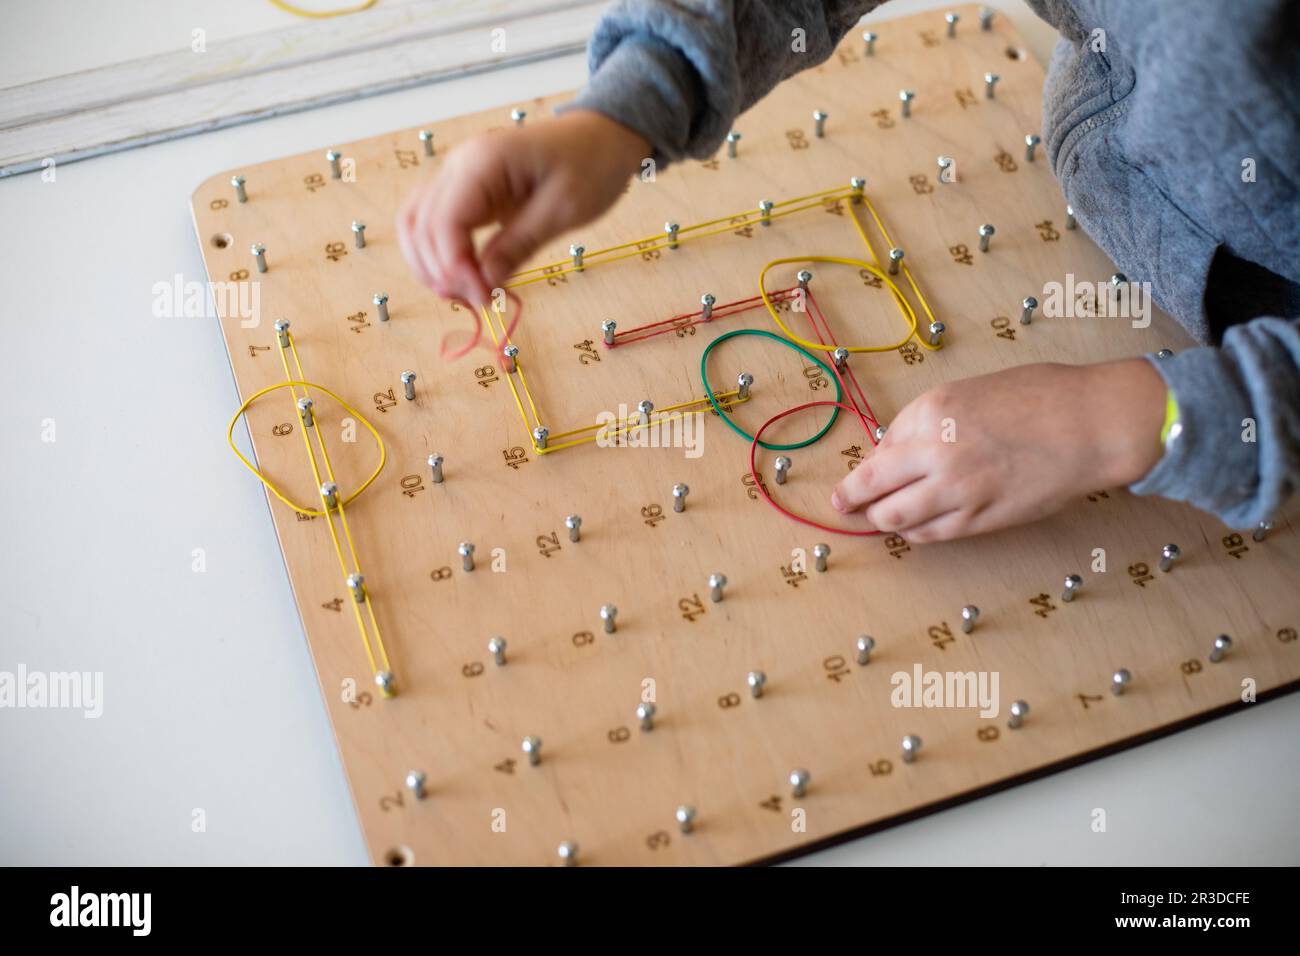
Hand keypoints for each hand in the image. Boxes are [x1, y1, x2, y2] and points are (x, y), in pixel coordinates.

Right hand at [396, 109, 650, 305]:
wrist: (600, 139)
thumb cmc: (590, 165)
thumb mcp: (564, 210)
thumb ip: (520, 245)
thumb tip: (484, 282)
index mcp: (483, 161)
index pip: (445, 221)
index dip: (455, 266)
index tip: (483, 298)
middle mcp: (459, 164)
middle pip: (423, 225)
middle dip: (443, 272)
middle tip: (479, 302)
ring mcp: (457, 175)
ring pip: (416, 224)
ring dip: (429, 265)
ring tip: (464, 296)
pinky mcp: (464, 190)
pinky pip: (433, 222)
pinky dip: (437, 253)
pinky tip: (459, 279)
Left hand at [831, 359, 1167, 541]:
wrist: (1090, 424)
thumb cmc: (1038, 398)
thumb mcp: (969, 391)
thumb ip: (929, 420)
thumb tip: (895, 448)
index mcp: (931, 412)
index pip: (880, 446)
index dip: (869, 463)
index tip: (859, 473)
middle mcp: (935, 453)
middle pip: (872, 486)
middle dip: (850, 497)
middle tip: (841, 504)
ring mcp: (957, 491)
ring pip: (895, 517)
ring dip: (880, 519)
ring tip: (876, 518)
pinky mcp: (980, 520)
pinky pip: (931, 534)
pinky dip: (914, 532)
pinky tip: (912, 527)